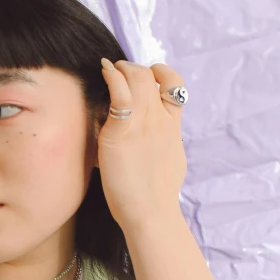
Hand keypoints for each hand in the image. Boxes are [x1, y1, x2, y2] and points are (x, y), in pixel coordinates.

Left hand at [97, 59, 187, 230]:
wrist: (151, 212)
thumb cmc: (156, 196)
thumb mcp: (170, 162)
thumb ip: (163, 144)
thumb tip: (154, 141)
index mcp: (173, 127)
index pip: (175, 87)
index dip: (162, 73)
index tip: (149, 74)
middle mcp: (160, 120)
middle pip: (151, 76)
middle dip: (134, 67)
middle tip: (119, 69)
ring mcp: (143, 123)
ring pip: (136, 78)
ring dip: (121, 68)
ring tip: (109, 68)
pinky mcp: (121, 131)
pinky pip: (119, 93)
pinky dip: (111, 76)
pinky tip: (103, 71)